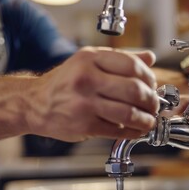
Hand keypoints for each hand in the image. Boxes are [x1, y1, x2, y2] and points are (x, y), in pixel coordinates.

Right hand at [25, 46, 158, 141]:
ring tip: (148, 119)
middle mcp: (87, 78)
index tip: (152, 84)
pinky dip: (133, 131)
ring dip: (146, 119)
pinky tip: (137, 129)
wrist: (34, 103)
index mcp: (90, 58)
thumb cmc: (64, 82)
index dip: (149, 76)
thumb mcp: (88, 62)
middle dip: (151, 100)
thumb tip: (150, 58)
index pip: (132, 65)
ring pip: (129, 112)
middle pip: (134, 89)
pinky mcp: (84, 125)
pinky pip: (118, 130)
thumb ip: (120, 60)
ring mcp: (84, 103)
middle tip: (154, 104)